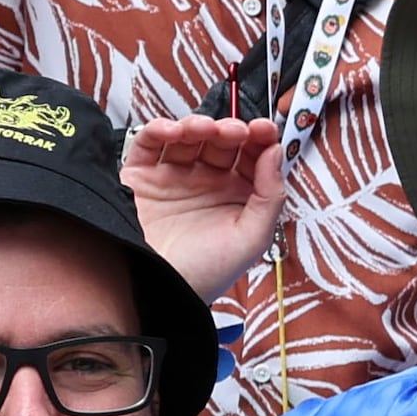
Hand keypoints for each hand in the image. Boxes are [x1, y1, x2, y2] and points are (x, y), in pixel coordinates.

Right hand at [123, 111, 289, 302]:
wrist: (156, 290)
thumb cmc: (205, 274)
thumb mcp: (251, 239)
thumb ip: (270, 195)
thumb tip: (276, 152)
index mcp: (236, 196)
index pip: (252, 156)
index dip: (259, 138)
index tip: (265, 129)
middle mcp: (206, 184)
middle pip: (221, 142)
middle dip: (230, 130)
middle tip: (235, 131)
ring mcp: (173, 178)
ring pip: (187, 137)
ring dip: (198, 125)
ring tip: (204, 130)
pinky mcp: (141, 177)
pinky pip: (149, 144)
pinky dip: (160, 130)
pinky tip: (173, 131)